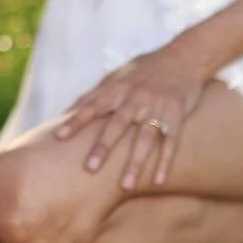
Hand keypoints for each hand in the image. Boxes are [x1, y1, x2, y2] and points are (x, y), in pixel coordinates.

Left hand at [54, 44, 210, 189]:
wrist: (184, 56)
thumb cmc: (145, 68)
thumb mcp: (116, 75)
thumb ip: (93, 94)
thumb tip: (66, 112)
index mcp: (117, 88)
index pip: (92, 106)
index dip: (76, 121)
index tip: (58, 137)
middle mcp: (135, 98)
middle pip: (117, 125)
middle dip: (103, 146)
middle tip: (90, 169)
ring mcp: (157, 107)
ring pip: (145, 138)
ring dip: (135, 162)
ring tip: (124, 186)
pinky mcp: (177, 114)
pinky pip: (171, 141)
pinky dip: (165, 161)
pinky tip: (158, 180)